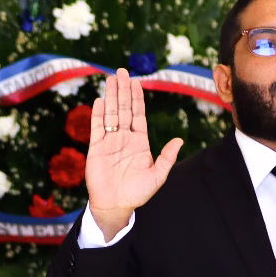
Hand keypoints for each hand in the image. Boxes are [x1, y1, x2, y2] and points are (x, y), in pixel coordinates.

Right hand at [85, 69, 183, 238]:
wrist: (115, 205)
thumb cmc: (137, 193)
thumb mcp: (157, 176)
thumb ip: (166, 157)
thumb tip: (179, 140)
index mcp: (139, 142)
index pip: (138, 114)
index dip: (137, 97)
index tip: (136, 81)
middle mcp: (124, 138)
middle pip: (124, 108)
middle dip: (123, 90)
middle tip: (121, 71)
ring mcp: (109, 142)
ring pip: (110, 114)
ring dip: (111, 96)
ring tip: (111, 79)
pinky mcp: (96, 148)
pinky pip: (97, 128)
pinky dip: (98, 114)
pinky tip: (100, 101)